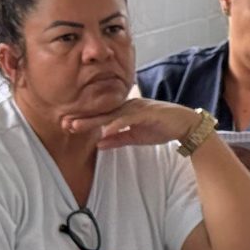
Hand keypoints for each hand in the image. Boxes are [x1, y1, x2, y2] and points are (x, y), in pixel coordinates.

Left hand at [70, 99, 202, 147]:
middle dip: (83, 119)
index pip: (101, 116)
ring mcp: (138, 108)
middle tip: (63, 123)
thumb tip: (98, 143)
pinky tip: (105, 129)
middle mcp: (129, 106)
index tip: (66, 125)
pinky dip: (117, 123)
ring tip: (77, 126)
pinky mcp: (148, 112)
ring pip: (111, 114)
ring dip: (94, 121)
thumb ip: (117, 138)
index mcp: (125, 111)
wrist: (186, 125)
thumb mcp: (135, 137)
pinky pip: (129, 118)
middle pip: (101, 113)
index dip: (84, 121)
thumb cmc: (161, 128)